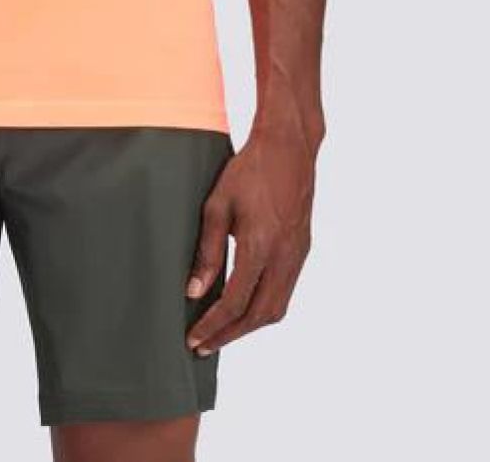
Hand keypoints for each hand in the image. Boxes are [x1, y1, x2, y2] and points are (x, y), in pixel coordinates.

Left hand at [185, 126, 318, 354]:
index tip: (193, 340)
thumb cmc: (248, 171)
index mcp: (260, 246)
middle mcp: (284, 257)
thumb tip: (194, 291)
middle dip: (230, 335)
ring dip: (248, 326)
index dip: (213, 326)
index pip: (235, 302)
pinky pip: (284, 292)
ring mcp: (297, 256)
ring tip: (221, 332)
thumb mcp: (218, 205)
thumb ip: (207, 251)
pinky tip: (244, 306)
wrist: (289, 149)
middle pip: (259, 315)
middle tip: (204, 346)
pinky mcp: (302, 251)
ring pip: (276, 308)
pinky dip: (263, 307)